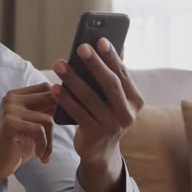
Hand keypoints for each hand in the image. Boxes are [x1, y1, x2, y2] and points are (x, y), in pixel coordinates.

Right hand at [0, 83, 55, 191]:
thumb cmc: (15, 145)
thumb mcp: (31, 124)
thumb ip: (44, 111)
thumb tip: (66, 102)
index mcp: (16, 95)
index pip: (46, 87)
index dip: (59, 102)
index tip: (59, 120)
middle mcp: (11, 99)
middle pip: (49, 96)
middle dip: (58, 117)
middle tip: (54, 136)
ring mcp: (9, 110)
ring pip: (47, 119)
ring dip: (50, 140)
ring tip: (45, 152)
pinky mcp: (10, 124)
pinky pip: (39, 130)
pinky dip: (44, 145)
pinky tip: (40, 156)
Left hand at [52, 38, 143, 191]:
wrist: (100, 151)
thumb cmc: (106, 115)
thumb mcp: (115, 98)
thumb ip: (116, 74)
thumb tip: (119, 44)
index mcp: (135, 100)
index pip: (123, 74)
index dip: (112, 56)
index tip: (101, 40)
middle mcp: (127, 113)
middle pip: (109, 84)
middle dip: (94, 64)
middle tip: (80, 47)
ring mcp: (111, 126)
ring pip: (89, 97)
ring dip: (73, 79)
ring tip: (59, 64)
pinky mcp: (95, 134)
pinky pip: (77, 112)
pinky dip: (65, 99)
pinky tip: (55, 87)